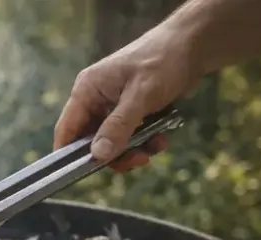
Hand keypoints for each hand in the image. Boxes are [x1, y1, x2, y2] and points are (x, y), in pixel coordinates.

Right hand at [54, 24, 203, 171]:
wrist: (193, 45)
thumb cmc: (163, 61)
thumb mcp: (141, 95)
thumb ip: (118, 126)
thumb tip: (98, 155)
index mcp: (87, 90)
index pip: (66, 129)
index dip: (69, 155)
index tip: (83, 173)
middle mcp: (95, 99)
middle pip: (90, 141)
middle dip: (113, 154)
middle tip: (138, 159)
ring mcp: (112, 105)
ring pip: (111, 141)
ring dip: (133, 150)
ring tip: (155, 146)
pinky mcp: (129, 110)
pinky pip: (128, 135)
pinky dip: (143, 142)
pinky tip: (160, 138)